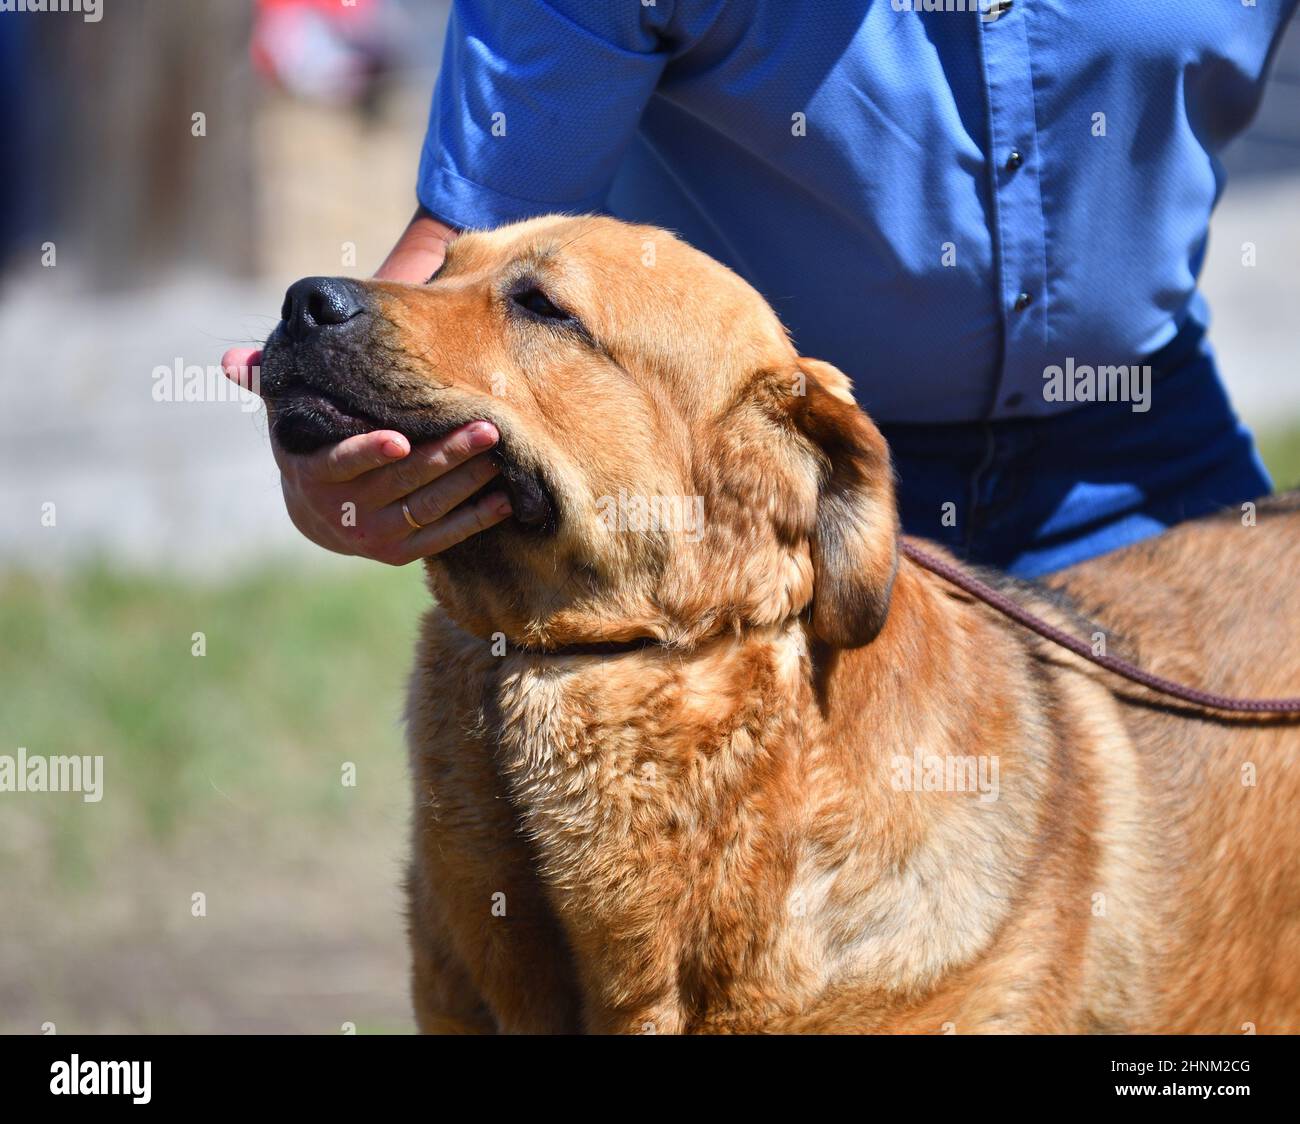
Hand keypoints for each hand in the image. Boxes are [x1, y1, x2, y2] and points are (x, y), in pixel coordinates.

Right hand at [224, 209, 512, 563]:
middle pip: (402, 481)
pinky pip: (444, 538)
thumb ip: (268, 387)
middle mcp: (344, 511)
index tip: (398, 439)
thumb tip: (232, 362)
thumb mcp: (289, 417)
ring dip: (468, 482)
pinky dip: (476, 519)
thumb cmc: (313, 444)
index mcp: (314, 473)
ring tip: (500, 453)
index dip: (368, 452)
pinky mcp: (401, 555)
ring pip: (428, 508)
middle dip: (446, 454)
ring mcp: (375, 536)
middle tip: (486, 427)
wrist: (320, 512)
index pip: (343, 462)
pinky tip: (505, 499)